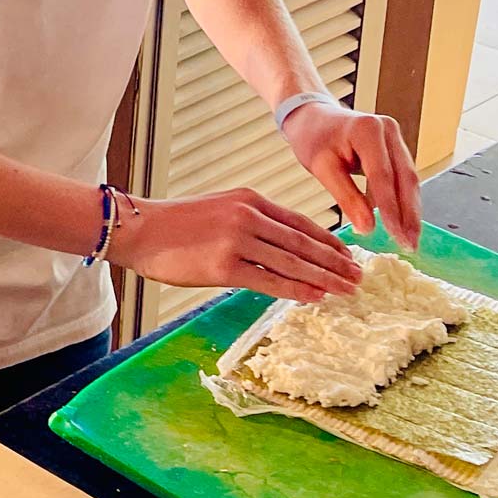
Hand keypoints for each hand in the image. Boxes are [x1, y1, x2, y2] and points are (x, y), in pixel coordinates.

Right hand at [108, 188, 360, 305]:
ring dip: (324, 278)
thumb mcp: (220, 209)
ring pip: (292, 261)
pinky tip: (315, 297)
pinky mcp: (223, 265)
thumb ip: (251, 223)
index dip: (329, 242)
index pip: (301, 222)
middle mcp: (249, 216)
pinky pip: (268, 280)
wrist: (138, 228)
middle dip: (336, 262)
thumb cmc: (175, 224)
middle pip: (303, 242)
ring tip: (346, 290)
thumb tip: (281, 247)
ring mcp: (237, 240)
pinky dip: (296, 289)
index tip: (349, 256)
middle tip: (359, 277)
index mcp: (250, 200)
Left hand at [281, 99, 421, 247]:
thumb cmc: (313, 139)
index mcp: (367, 130)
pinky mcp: (396, 146)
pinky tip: (402, 223)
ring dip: (410, 210)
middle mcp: (388, 129)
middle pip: (405, 178)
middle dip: (409, 214)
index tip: (397, 237)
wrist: (312, 117)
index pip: (383, 177)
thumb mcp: (322, 168)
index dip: (392, 210)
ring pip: (409, 179)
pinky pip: (403, 177)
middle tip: (410, 245)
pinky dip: (403, 200)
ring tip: (409, 240)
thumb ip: (345, 197)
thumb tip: (368, 228)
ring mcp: (395, 136)